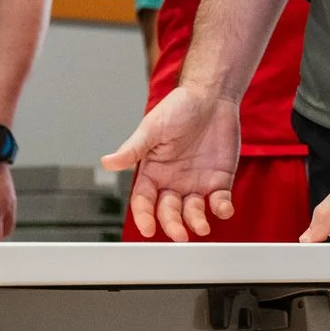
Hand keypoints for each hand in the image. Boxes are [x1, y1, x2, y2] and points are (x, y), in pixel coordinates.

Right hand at [101, 83, 240, 240]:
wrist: (211, 96)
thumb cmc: (178, 107)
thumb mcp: (153, 127)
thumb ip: (133, 149)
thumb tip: (107, 162)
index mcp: (153, 170)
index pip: (144, 200)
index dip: (144, 216)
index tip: (148, 229)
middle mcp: (173, 181)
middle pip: (168, 211)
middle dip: (172, 224)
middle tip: (179, 234)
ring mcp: (196, 182)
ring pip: (193, 212)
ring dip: (196, 221)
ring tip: (201, 226)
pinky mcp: (219, 180)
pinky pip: (219, 202)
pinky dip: (221, 208)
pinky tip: (222, 208)